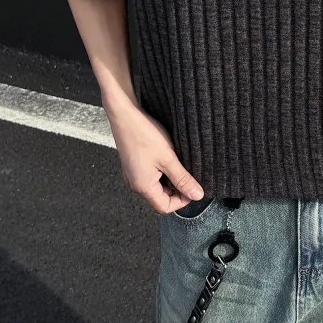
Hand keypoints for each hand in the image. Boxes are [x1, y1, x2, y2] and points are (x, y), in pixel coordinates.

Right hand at [105, 100, 203, 214]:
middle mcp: (135, 184)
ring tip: (179, 163)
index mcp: (143, 187)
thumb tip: (197, 195)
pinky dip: (162, 171)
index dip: (182, 201)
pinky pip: (150, 176)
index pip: (165, 207)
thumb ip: (183, 179)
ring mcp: (133, 175)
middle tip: (189, 174)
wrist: (125, 116)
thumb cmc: (145, 136)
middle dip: (177, 189)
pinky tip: (169, 158)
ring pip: (156, 186)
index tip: (193, 188)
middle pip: (160, 197)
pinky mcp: (133, 165)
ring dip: (170, 179)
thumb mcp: (168, 158)